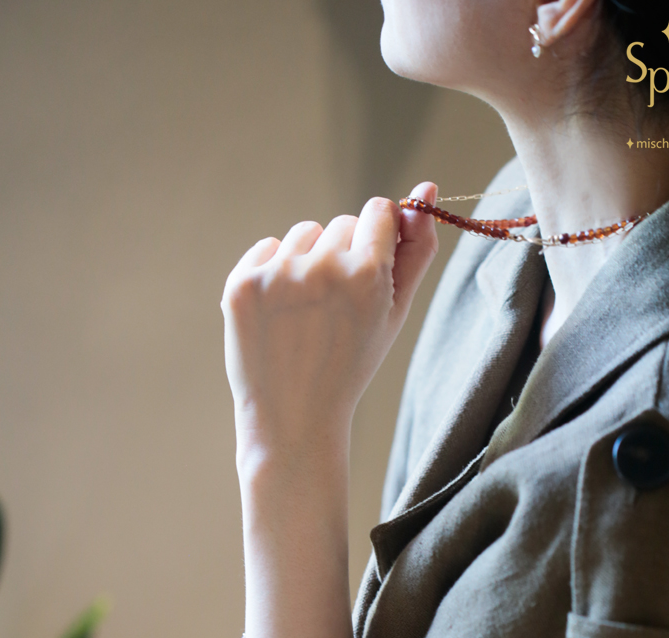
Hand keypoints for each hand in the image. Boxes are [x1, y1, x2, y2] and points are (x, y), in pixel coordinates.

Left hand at [221, 183, 437, 468]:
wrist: (294, 417)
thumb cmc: (351, 365)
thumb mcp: (393, 315)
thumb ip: (416, 252)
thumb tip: (426, 188)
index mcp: (367, 275)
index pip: (379, 211)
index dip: (378, 238)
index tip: (371, 267)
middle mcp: (321, 267)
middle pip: (342, 223)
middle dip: (345, 255)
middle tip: (337, 311)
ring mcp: (277, 275)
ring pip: (305, 233)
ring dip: (309, 261)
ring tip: (308, 313)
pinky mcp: (242, 283)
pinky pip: (268, 247)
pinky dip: (274, 272)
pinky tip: (280, 313)